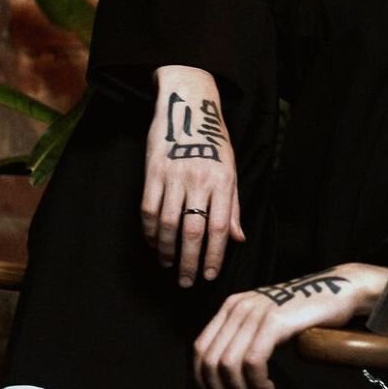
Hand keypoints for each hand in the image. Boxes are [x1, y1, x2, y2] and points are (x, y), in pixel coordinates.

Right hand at [142, 65, 243, 286]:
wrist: (189, 107)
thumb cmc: (215, 142)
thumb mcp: (232, 171)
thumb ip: (232, 206)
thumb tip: (238, 239)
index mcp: (222, 182)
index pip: (220, 228)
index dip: (215, 255)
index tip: (210, 275)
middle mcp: (199, 181)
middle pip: (192, 231)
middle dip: (189, 261)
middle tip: (186, 282)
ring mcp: (174, 176)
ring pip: (168, 223)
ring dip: (167, 250)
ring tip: (169, 265)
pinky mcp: (153, 172)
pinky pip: (149, 208)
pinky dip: (150, 230)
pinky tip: (153, 243)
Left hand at [193, 263, 387, 388]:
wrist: (336, 292)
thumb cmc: (302, 315)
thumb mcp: (264, 325)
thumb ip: (242, 343)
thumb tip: (223, 383)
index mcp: (230, 307)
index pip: (199, 350)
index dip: (204, 383)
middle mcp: (238, 307)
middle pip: (210, 361)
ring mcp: (255, 312)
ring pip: (228, 365)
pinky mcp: (274, 321)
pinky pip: (253, 362)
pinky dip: (256, 384)